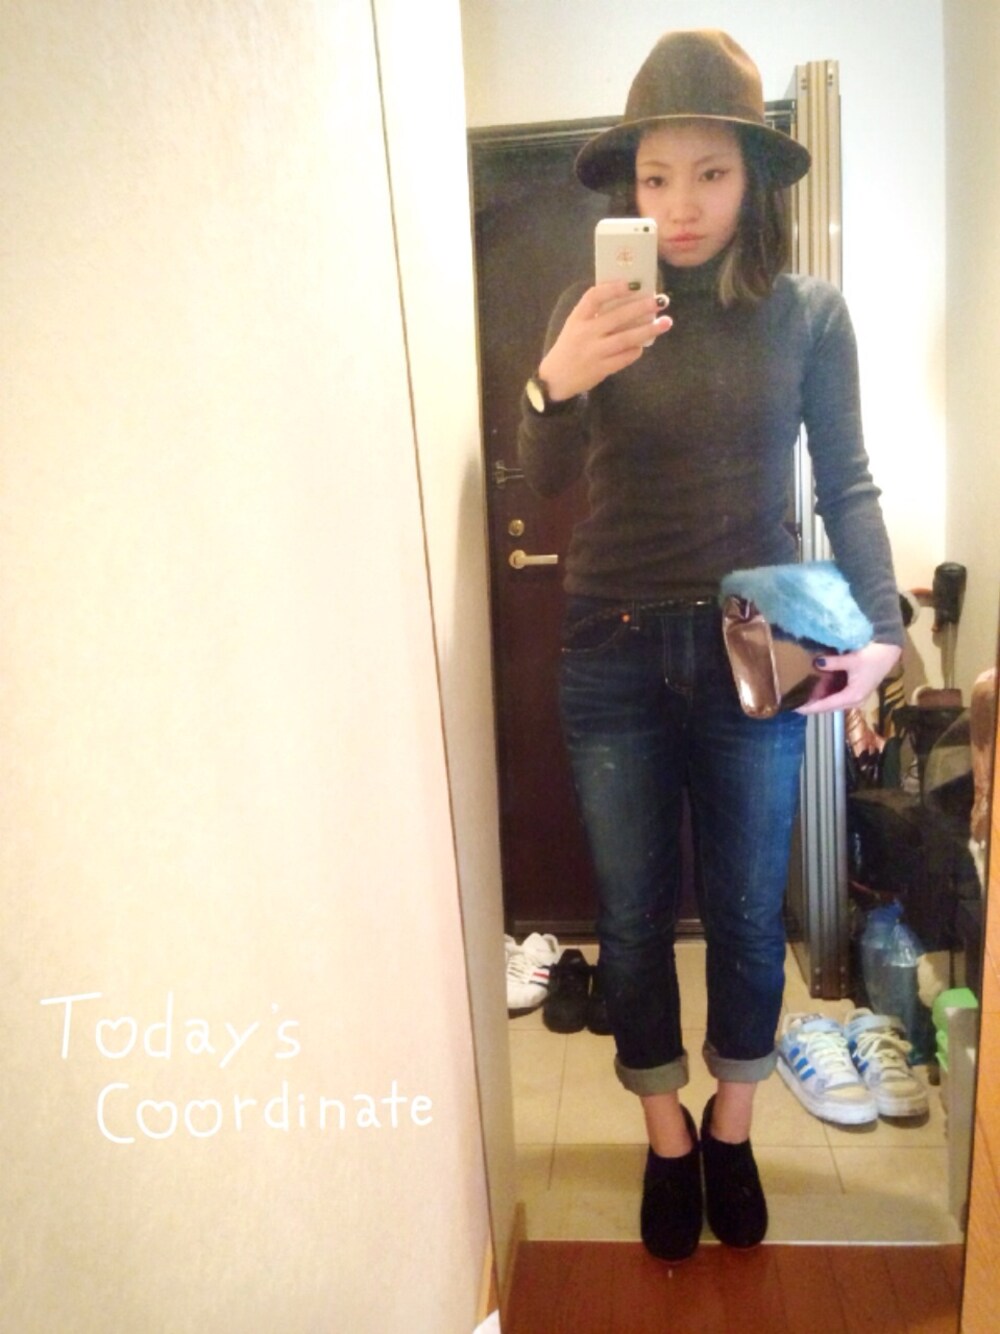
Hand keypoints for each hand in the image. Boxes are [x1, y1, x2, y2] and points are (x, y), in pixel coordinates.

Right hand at [538, 282, 671, 401]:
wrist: (555, 379)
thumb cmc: (570, 347)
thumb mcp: (575, 326)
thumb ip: (595, 315)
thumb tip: (629, 300)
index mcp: (577, 319)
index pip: (593, 298)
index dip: (612, 289)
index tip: (632, 283)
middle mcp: (585, 334)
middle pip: (616, 317)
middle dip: (641, 307)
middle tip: (660, 300)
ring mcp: (593, 353)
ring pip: (625, 339)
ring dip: (647, 330)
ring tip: (665, 322)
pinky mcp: (600, 369)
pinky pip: (624, 358)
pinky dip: (636, 351)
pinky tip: (644, 345)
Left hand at [795, 641, 901, 714]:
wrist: (890, 651)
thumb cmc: (874, 656)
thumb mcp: (852, 659)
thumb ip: (833, 663)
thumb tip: (816, 662)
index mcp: (852, 696)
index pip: (825, 706)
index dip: (809, 707)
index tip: (793, 707)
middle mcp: (854, 701)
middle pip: (827, 706)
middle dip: (811, 703)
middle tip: (793, 698)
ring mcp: (856, 697)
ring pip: (832, 701)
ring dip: (818, 698)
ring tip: (800, 693)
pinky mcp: (856, 691)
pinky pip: (837, 696)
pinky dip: (826, 692)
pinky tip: (815, 686)